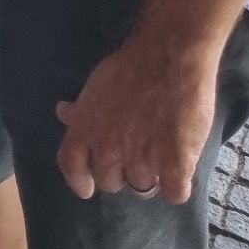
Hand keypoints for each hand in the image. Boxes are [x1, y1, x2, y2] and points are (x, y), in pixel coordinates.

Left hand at [55, 36, 218, 204]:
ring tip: (165, 150)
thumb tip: (64, 113)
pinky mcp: (175, 167)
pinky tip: (184, 166)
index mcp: (86, 130)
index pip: (72, 167)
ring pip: (144, 188)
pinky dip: (180, 184)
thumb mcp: (96, 85)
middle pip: (111, 183)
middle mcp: (108, 150)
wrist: (170, 54)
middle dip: (124, 173)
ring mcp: (142, 161)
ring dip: (154, 175)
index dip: (80, 181)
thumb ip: (82, 108)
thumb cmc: (132, 65)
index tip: (88, 188)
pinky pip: (175, 194)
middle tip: (139, 153)